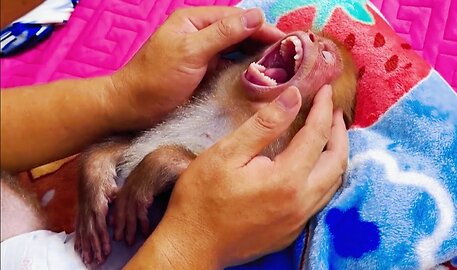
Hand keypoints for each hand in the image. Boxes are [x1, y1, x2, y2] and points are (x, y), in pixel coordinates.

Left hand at [109, 6, 283, 130]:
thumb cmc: (156, 78)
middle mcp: (200, 32)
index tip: (287, 40)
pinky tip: (259, 74)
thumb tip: (256, 15)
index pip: (237, 18)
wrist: (131, 106)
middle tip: (290, 54)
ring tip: (281, 64)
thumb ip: (223, 33)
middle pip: (239, 31)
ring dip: (256, 54)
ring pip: (236, 48)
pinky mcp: (203, 71)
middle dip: (263, 40)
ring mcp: (202, 52)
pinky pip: (229, 64)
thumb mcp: (190, 52)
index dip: (262, 27)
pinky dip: (244, 67)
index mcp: (194, 20)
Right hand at [125, 85, 347, 268]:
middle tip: (333, 111)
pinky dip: (326, 176)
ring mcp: (299, 220)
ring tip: (330, 134)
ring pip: (334, 183)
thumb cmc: (201, 197)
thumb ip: (264, 125)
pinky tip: (314, 167)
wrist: (192, 246)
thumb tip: (294, 97)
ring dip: (336, 155)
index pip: (316, 135)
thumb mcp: (227, 153)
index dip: (322, 109)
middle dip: (339, 132)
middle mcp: (301, 202)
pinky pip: (322, 199)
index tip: (326, 91)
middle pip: (337, 161)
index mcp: (286, 179)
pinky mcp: (292, 231)